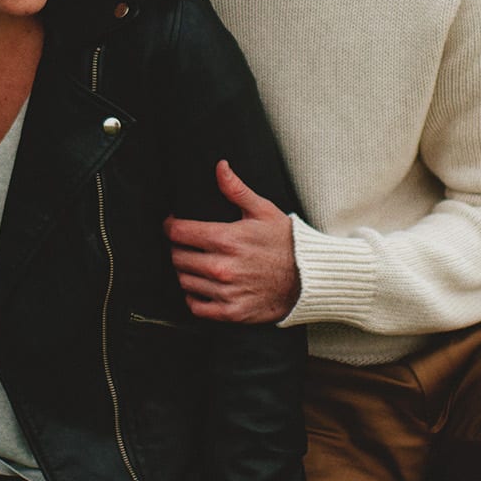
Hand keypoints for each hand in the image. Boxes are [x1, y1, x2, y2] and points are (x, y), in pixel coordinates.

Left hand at [166, 161, 301, 324]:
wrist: (308, 279)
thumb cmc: (286, 243)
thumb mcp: (264, 211)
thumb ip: (237, 190)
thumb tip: (220, 168)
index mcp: (227, 239)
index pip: (178, 232)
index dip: (171, 226)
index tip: (174, 225)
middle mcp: (222, 267)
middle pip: (177, 257)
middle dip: (177, 248)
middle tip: (188, 245)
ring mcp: (226, 292)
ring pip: (184, 281)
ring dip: (186, 272)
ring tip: (198, 264)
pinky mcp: (231, 312)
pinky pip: (196, 306)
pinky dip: (194, 297)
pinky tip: (204, 287)